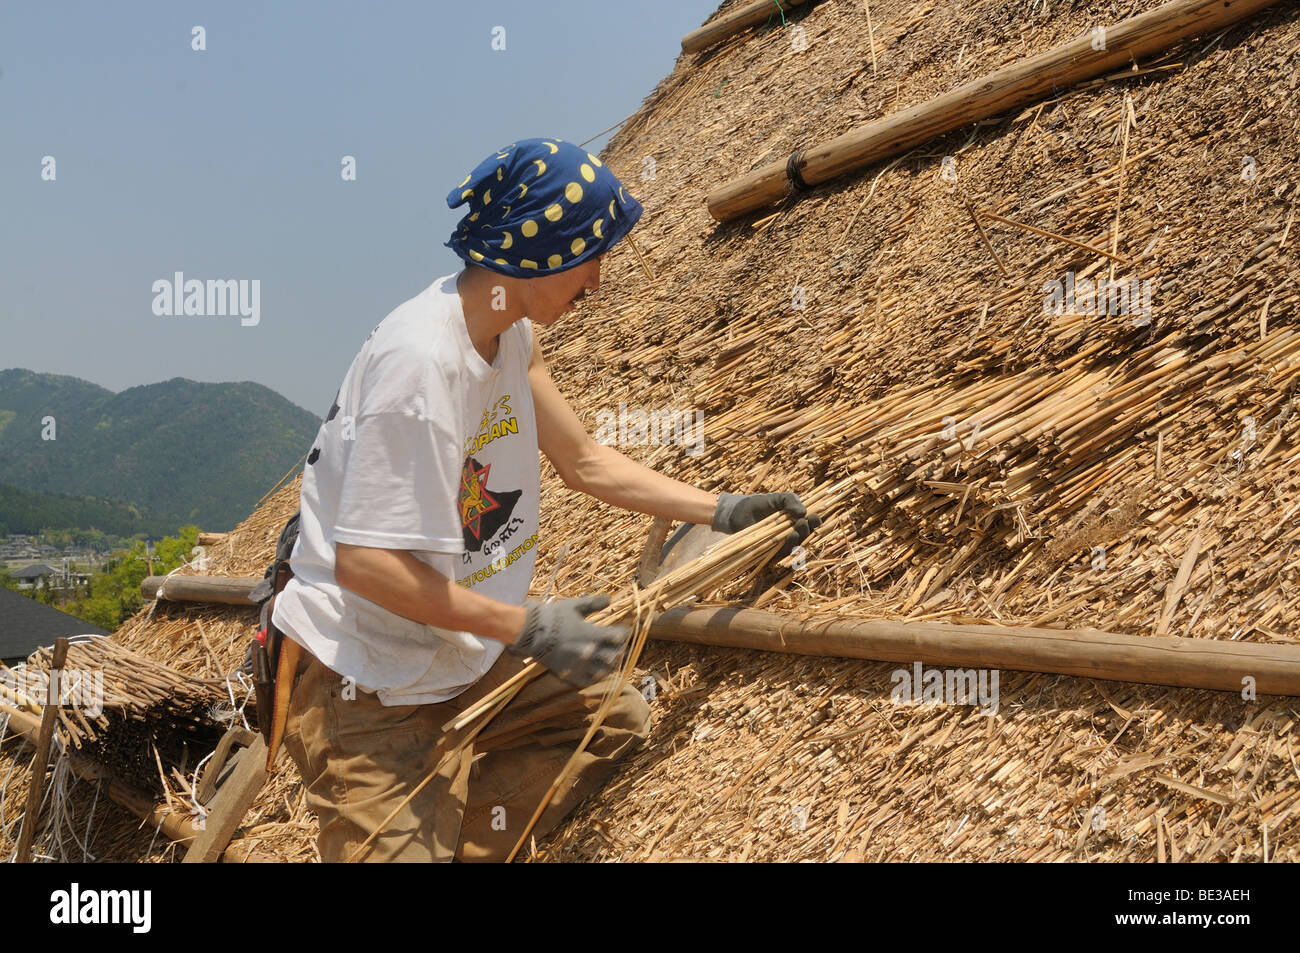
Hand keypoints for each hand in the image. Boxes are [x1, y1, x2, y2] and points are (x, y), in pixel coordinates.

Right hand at [508, 594, 626, 686]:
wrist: (530, 632)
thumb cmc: (553, 616)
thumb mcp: (574, 606)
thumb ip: (593, 604)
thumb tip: (610, 599)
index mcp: (591, 633)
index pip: (618, 638)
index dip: (623, 634)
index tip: (621, 631)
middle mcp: (588, 651)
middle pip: (614, 656)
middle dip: (618, 650)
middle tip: (616, 645)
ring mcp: (579, 665)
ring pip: (604, 671)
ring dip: (610, 664)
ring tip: (608, 658)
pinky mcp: (569, 674)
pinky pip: (588, 681)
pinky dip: (595, 676)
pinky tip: (596, 669)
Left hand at [711, 491, 821, 556]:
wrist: (740, 512)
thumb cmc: (761, 504)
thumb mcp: (778, 498)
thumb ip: (791, 501)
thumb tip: (803, 512)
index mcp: (797, 521)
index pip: (811, 524)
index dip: (815, 522)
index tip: (815, 516)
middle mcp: (792, 534)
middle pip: (806, 536)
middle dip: (807, 530)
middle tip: (803, 522)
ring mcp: (782, 545)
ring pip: (795, 546)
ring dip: (798, 539)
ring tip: (796, 531)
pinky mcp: (771, 553)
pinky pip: (782, 553)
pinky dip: (785, 547)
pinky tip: (787, 538)